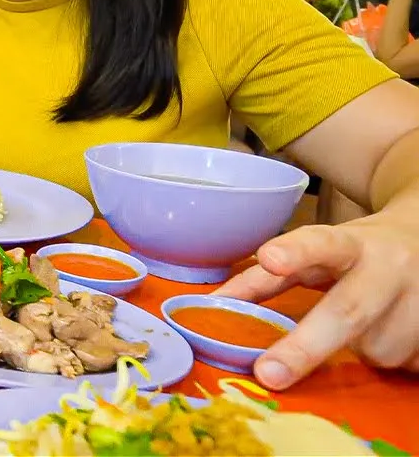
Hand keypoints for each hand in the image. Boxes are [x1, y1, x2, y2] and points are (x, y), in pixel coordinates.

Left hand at [214, 212, 418, 388]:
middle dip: (305, 346)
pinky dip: (392, 357)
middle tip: (269, 373)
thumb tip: (216, 305)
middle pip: (347, 311)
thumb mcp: (318, 252)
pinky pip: (404, 363)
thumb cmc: (360, 251)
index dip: (296, 251)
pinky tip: (398, 330)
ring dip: (362, 349)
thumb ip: (269, 277)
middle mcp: (389, 267)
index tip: (269, 257)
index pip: (322, 242)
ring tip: (371, 321)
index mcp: (351, 243)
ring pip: (376, 350)